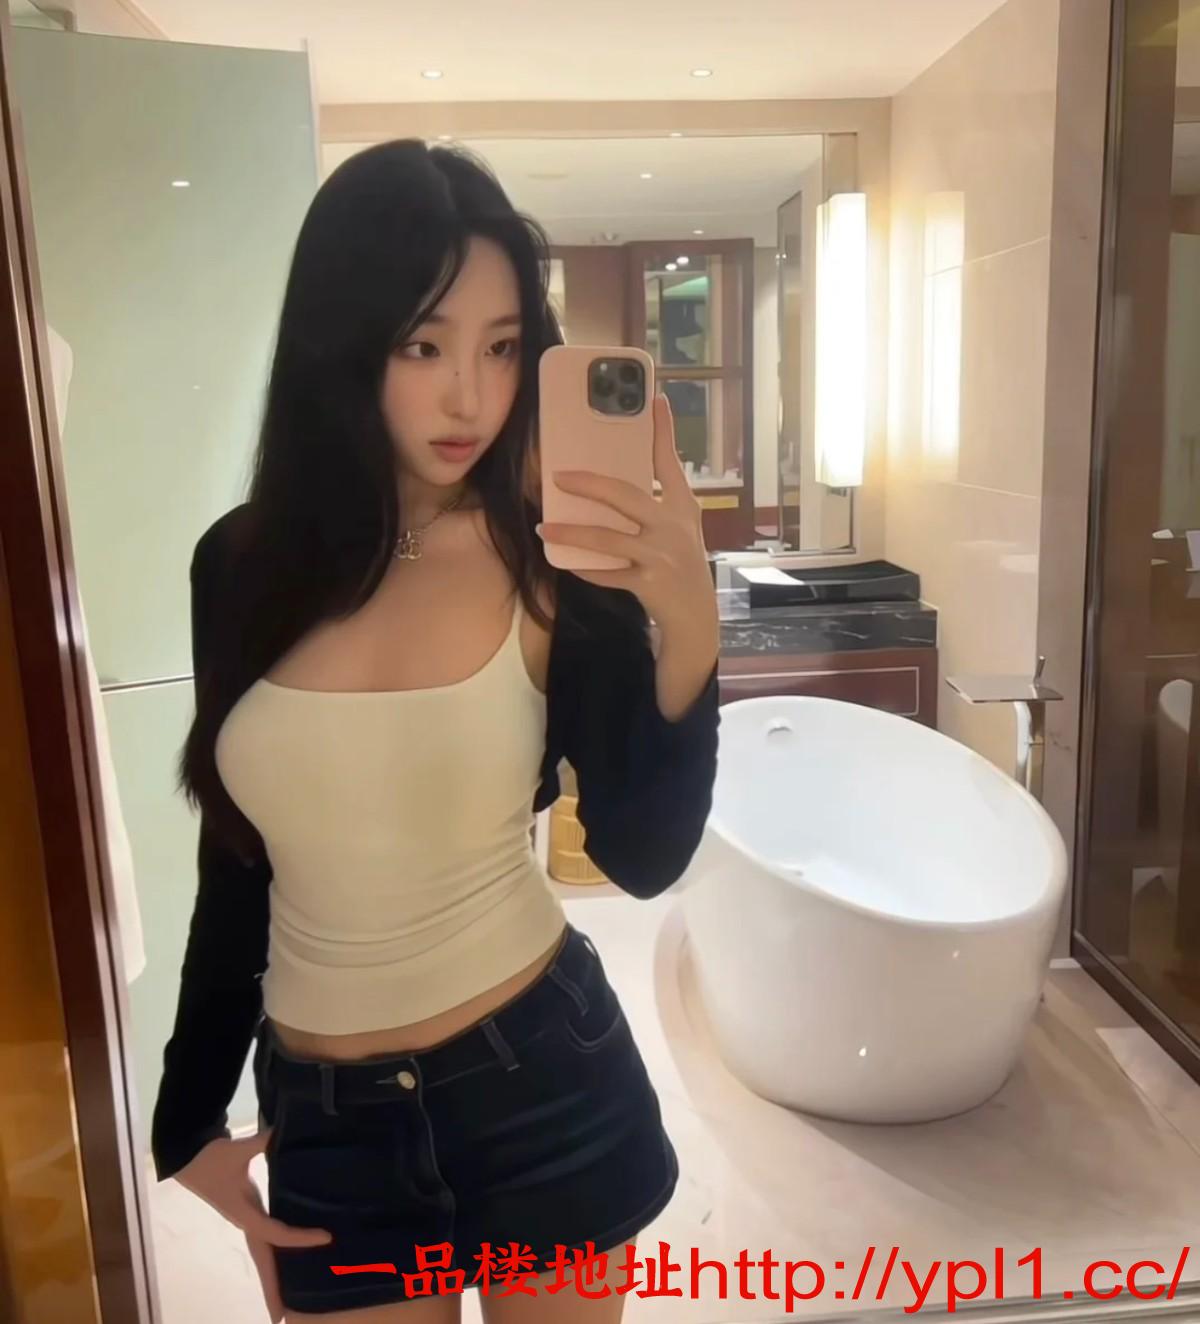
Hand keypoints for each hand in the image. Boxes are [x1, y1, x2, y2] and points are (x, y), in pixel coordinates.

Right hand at [175, 1130, 332, 1322]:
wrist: (187, 1157)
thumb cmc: (210, 1157)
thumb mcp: (234, 1150)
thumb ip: (259, 1143)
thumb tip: (280, 1133)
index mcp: (243, 1213)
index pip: (275, 1233)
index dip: (299, 1237)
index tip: (326, 1237)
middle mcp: (244, 1223)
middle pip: (263, 1260)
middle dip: (272, 1289)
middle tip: (283, 1318)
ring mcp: (244, 1220)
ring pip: (262, 1254)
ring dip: (272, 1278)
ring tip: (284, 1305)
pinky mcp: (246, 1214)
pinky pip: (263, 1242)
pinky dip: (275, 1255)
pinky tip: (285, 1261)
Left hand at [535, 394, 714, 635]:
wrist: (695, 613)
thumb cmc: (680, 560)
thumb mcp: (680, 524)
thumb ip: (659, 497)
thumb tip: (622, 469)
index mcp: (682, 505)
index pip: (669, 462)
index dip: (662, 431)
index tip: (653, 400)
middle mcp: (673, 526)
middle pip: (626, 496)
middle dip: (589, 485)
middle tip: (558, 476)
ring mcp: (661, 555)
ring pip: (607, 539)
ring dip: (571, 534)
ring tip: (543, 529)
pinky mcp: (649, 583)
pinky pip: (607, 573)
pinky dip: (585, 568)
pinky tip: (565, 562)